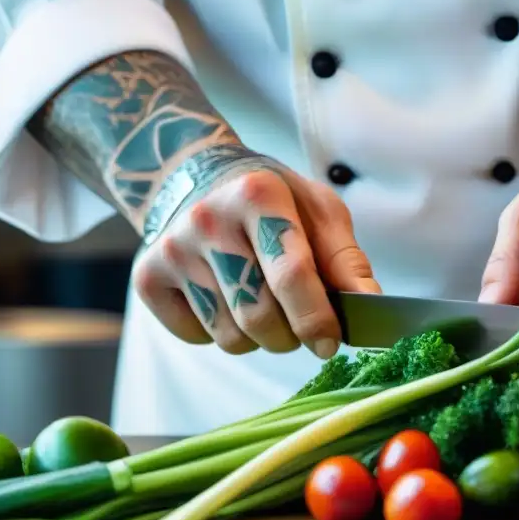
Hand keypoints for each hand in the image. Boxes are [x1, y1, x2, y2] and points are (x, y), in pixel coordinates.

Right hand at [133, 152, 378, 356]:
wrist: (194, 175)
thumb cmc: (272, 199)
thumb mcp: (318, 210)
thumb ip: (346, 260)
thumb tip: (370, 308)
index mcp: (259, 195)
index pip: (291, 275)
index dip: (317, 319)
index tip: (330, 344)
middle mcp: (208, 220)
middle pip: (259, 316)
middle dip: (290, 336)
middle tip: (301, 326)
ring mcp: (173, 250)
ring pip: (229, 336)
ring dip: (258, 339)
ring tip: (263, 304)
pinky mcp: (148, 277)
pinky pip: (197, 337)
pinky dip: (221, 333)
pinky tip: (226, 298)